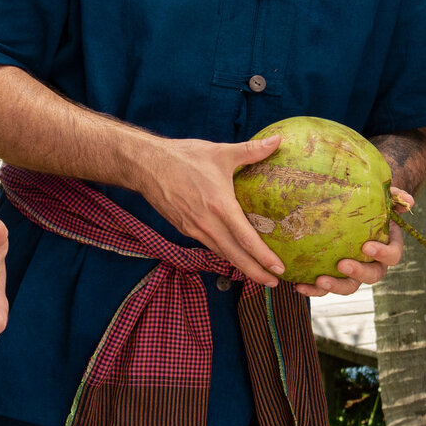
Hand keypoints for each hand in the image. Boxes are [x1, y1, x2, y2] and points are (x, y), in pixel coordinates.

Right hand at [135, 134, 286, 286]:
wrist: (146, 166)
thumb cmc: (184, 157)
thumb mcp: (221, 152)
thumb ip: (251, 150)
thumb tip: (278, 140)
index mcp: (220, 206)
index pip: (246, 239)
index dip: (264, 257)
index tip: (279, 269)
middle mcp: (207, 224)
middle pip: (235, 256)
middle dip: (256, 272)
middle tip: (275, 284)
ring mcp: (194, 229)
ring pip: (222, 253)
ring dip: (241, 266)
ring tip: (259, 274)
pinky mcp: (185, 229)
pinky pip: (210, 245)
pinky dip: (225, 253)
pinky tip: (235, 254)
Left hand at [293, 186, 410, 297]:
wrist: (351, 210)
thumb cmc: (370, 203)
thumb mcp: (382, 196)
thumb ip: (395, 197)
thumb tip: (409, 199)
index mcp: (388, 247)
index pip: (392, 256)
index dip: (383, 253)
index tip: (367, 245)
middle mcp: (373, 264)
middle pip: (371, 276)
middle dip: (357, 272)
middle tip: (342, 264)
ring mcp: (353, 272)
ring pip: (349, 286)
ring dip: (334, 286)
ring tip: (319, 281)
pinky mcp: (334, 276)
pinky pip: (325, 287)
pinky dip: (313, 289)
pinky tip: (298, 285)